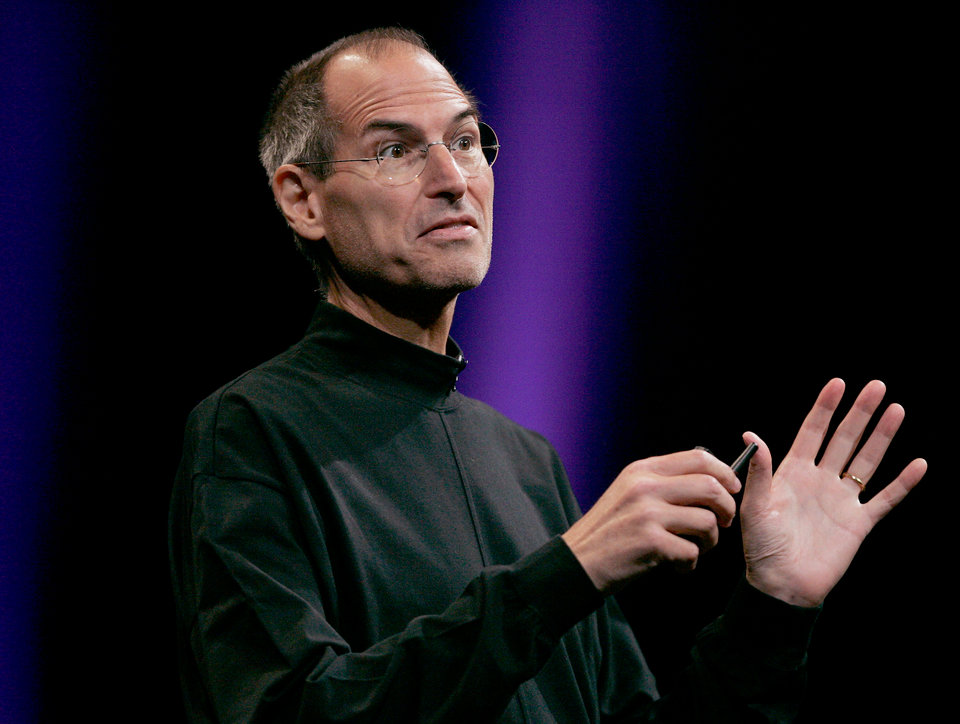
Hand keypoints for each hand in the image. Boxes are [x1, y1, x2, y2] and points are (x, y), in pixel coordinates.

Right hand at [563, 450, 741, 593]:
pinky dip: (689, 563)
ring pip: (707, 521)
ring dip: (709, 541)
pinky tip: (676, 565)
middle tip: (721, 524)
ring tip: (694, 549)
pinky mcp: (650, 543)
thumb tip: (708, 473)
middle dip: (726, 508)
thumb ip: (662, 481)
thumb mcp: (629, 492)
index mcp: (642, 470)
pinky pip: (692, 552)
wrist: (579, 562)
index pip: (699, 458)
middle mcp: (645, 487)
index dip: (725, 472)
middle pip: (711, 487)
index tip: (732, 488)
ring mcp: (647, 514)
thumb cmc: (609, 530)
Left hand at [740, 379, 926, 606]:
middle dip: (860, 413)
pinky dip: (902, 483)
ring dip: (882, 437)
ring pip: (867, 461)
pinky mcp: (858, 523)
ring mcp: (841, 500)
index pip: (812, 432)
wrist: (782, 584)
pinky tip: (918, 464)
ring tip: (897, 409)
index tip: (838, 384)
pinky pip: (885, 499)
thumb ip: (760, 471)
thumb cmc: (762, 547)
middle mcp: (820, 480)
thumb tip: (751, 434)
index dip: (825, 408)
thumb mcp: (756, 506)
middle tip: (877, 386)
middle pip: (844, 439)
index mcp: (792, 473)